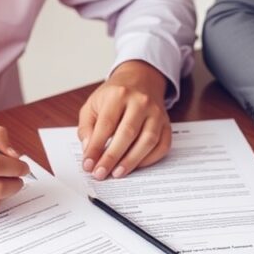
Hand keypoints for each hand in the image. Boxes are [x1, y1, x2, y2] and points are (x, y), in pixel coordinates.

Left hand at [78, 60, 171, 180]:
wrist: (140, 80)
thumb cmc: (114, 95)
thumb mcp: (93, 104)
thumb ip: (87, 127)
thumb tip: (89, 151)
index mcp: (118, 94)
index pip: (106, 124)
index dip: (96, 147)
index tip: (88, 164)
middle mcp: (140, 102)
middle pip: (127, 133)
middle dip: (112, 157)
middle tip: (101, 173)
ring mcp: (156, 113)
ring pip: (148, 140)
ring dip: (132, 160)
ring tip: (117, 173)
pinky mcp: (167, 123)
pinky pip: (162, 145)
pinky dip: (149, 159)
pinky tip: (136, 166)